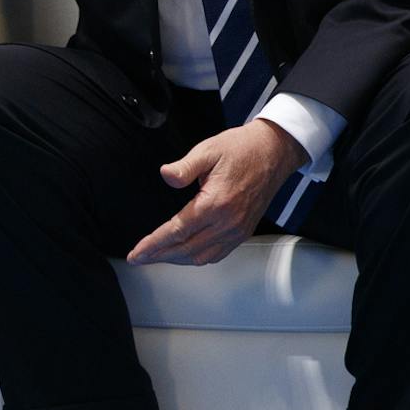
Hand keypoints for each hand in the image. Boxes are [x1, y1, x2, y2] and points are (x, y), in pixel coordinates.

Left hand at [125, 121, 308, 266]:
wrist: (273, 152)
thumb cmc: (241, 149)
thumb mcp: (208, 150)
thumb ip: (184, 166)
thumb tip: (166, 175)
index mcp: (215, 203)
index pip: (177, 231)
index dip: (153, 244)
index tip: (137, 253)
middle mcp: (228, 222)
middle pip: (186, 249)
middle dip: (159, 256)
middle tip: (139, 258)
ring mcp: (237, 230)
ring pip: (201, 256)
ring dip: (176, 260)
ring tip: (156, 257)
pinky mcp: (244, 231)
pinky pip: (218, 254)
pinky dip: (197, 258)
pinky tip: (184, 253)